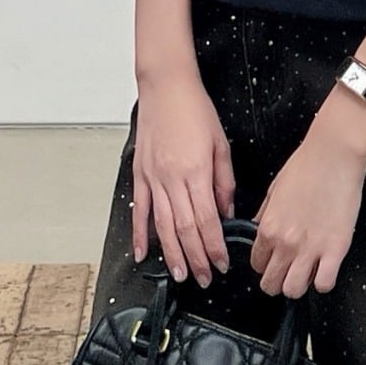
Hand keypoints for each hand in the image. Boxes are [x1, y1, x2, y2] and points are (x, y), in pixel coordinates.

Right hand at [132, 67, 235, 288]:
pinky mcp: (140, 174)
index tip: (221, 263)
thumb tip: (226, 213)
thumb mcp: (221, 145)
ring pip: (161, 226)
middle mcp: (172, 179)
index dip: (214, 246)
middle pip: (184, 229)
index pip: (207, 221)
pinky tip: (142, 252)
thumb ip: (223, 182)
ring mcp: (152, 178)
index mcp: (196, 172)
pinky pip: (139, 210)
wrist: (166, 87)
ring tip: (179, 274)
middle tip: (204, 277)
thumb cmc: (194, 110)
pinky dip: (139, 234)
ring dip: (171, 254)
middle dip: (196, 258)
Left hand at [249, 109, 365, 298]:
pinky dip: (323, 282)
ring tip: (305, 273)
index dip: (264, 265)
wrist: (334, 155)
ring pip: (295, 290)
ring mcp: (311, 249)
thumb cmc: (306, 166)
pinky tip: (324, 269)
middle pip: (272, 284)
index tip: (272, 262)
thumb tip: (259, 230)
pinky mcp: (336, 249)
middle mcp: (286, 243)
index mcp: (268, 227)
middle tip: (286, 272)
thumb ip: (264, 215)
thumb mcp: (273, 190)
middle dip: (276, 281)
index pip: (256, 264)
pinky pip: (325, 284)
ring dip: (298, 285)